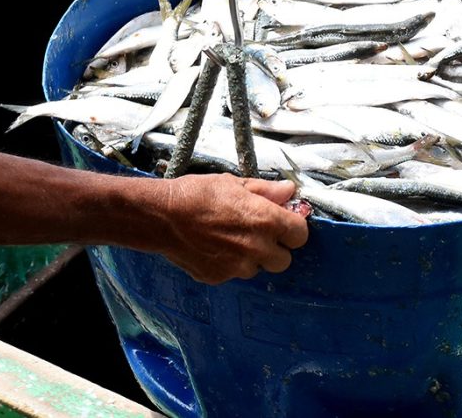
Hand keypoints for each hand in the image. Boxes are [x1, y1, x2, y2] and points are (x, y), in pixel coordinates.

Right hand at [154, 173, 308, 284]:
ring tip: (228, 238)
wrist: (161, 217)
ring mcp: (237, 267)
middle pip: (284, 260)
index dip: (293, 228)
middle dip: (275, 248)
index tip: (284, 222)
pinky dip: (228, 263)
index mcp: (265, 220)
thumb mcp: (232, 183)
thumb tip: (288, 191)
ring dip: (251, 257)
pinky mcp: (219, 278)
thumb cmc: (195, 195)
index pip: (300, 234)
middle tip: (257, 233)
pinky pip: (233, 274)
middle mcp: (256, 248)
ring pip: (257, 268)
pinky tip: (212, 246)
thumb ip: (266, 191)